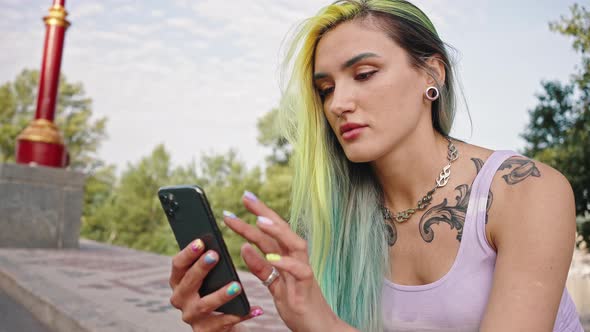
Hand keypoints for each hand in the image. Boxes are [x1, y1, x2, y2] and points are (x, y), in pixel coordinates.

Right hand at [168, 238, 262, 331]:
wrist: (220, 324)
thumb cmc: (214, 291)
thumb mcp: (208, 277)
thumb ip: (209, 263)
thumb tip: (217, 243)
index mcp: (179, 282)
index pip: (178, 265)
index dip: (187, 253)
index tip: (200, 241)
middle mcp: (180, 299)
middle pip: (188, 283)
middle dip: (201, 268)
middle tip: (215, 255)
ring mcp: (192, 317)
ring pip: (205, 305)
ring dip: (221, 294)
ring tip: (237, 286)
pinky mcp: (205, 331)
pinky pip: (225, 322)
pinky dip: (241, 315)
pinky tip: (256, 308)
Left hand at [222, 191, 355, 331]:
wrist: (320, 329)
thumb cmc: (298, 306)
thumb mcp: (273, 286)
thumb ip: (260, 268)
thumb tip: (244, 248)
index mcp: (286, 259)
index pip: (270, 233)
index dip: (258, 215)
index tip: (243, 199)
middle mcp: (296, 260)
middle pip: (282, 230)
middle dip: (264, 212)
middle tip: (246, 197)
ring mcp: (303, 272)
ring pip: (294, 244)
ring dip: (278, 231)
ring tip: (259, 220)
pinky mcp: (307, 288)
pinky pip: (300, 271)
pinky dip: (286, 263)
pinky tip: (272, 257)